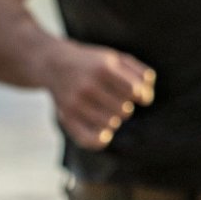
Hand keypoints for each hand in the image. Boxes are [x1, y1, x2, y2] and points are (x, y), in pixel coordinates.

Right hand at [41, 39, 155, 147]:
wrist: (53, 63)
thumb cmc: (92, 63)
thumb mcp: (116, 58)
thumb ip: (139, 74)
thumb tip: (146, 97)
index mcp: (103, 68)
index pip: (134, 91)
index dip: (140, 95)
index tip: (136, 93)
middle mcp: (88, 86)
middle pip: (124, 111)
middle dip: (125, 106)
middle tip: (115, 98)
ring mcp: (76, 103)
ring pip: (111, 125)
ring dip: (113, 119)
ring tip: (106, 109)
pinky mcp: (66, 117)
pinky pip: (90, 140)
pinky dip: (101, 140)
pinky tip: (105, 134)